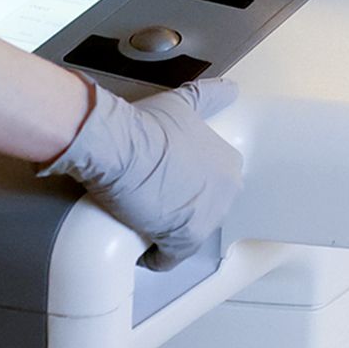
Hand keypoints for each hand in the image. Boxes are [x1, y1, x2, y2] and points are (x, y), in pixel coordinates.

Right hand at [38, 78, 243, 269]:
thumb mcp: (182, 104)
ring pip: (187, 236)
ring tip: (144, 221)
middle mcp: (225, 192)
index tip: (170, 184)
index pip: (213, 185)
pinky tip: (142, 250)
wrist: (117, 146)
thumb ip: (209, 96)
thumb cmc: (143, 126)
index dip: (188, 186)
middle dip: (181, 210)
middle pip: (202, 211)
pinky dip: (155, 257)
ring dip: (167, 233)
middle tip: (153, 200)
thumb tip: (232, 88)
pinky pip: (169, 258)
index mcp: (229, 164)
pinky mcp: (183, 241)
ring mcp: (207, 218)